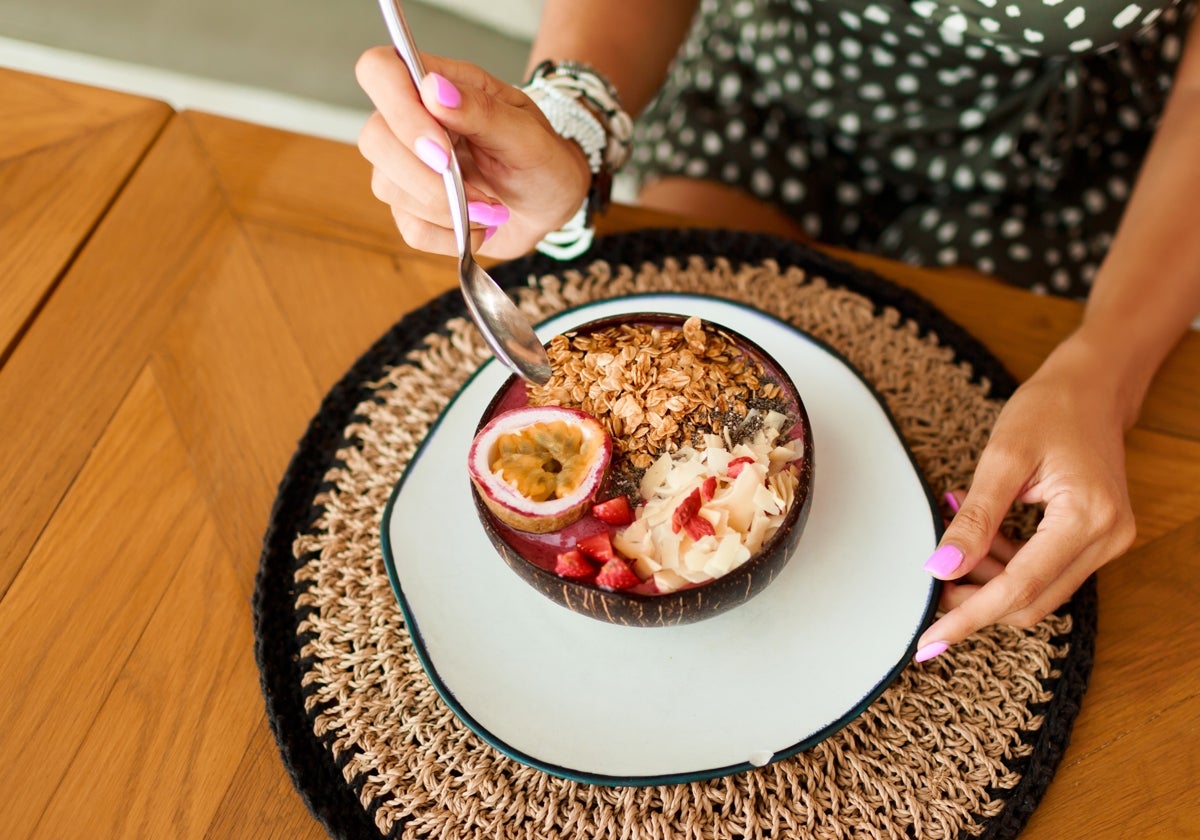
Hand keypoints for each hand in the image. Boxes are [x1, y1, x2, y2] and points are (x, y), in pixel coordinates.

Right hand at [355, 47, 591, 257]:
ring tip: (490, 208)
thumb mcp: (526, 132)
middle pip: (374, 138)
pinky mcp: (412, 209)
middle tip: (482, 194)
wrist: (551, 205)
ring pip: (387, 188)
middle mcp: (411, 121)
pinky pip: (410, 228)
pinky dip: (450, 235)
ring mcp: (405, 167)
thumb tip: (433, 89)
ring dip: (447, 209)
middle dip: (429, 179)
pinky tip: (478, 226)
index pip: (380, 71)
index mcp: (438, 86)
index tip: (442, 149)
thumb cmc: (541, 159)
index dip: (398, 109)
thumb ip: (481, 110)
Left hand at [914, 333, 1137, 661]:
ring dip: (990, 582)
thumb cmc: (1048, 411)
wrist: (1092, 390)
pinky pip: (1047, 574)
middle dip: (976, 602)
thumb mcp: (1001, 457)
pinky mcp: (1099, 541)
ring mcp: (1108, 543)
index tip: (929, 641)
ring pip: (1038, 594)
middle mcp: (1108, 538)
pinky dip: (1008, 567)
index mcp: (1087, 517)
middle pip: (1031, 601)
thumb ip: (975, 517)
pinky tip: (982, 540)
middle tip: (931, 583)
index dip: (969, 616)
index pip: (1020, 587)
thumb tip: (941, 566)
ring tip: (957, 545)